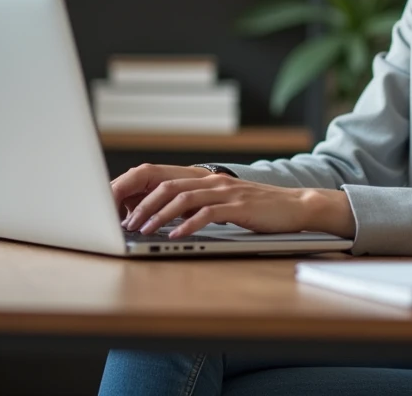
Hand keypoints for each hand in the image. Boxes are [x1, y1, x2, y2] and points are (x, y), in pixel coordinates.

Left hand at [112, 164, 355, 239]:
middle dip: (141, 203)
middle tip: (125, 222)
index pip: (159, 174)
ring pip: (182, 198)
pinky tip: (176, 236)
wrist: (295, 206)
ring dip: (159, 215)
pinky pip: (207, 214)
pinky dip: (188, 225)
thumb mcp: (221, 203)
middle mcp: (211, 180)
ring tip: (144, 230)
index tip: (116, 204)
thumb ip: (195, 204)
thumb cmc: (256, 209)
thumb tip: (162, 216)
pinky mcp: (238, 206)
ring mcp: (225, 192)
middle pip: (166, 184)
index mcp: (203, 178)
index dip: (135, 186)